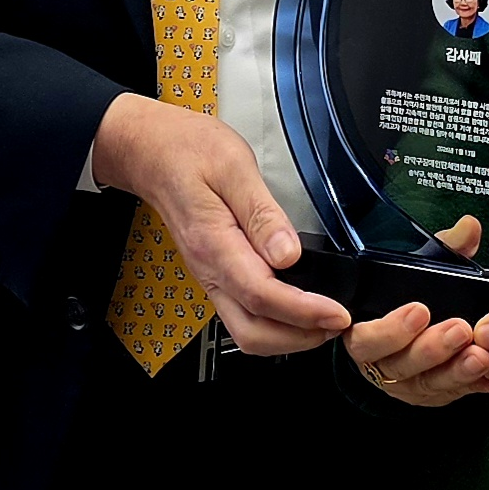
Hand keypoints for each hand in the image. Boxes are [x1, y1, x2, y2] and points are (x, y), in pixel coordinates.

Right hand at [91, 94, 348, 354]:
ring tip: (324, 320)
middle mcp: (210, 270)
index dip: (304, 312)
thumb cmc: (187, 152)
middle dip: (299, 337)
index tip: (337, 314)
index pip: (262, 295)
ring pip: (247, 331)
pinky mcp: (216, 274)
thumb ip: (262, 213)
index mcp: (214, 244)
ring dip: (288, 336)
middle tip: (338, 323)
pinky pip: (245, 315)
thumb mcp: (233, 166)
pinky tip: (300, 308)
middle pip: (252, 332)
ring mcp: (211, 276)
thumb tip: (289, 254)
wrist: (150, 152)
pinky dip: (276, 324)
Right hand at [343, 217, 488, 407]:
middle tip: (460, 330)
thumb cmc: (410, 295)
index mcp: (364, 329)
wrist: (408, 330)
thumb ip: (444, 248)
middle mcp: (380, 362)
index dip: (390, 329)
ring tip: (481, 356)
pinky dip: (471, 386)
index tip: (420, 310)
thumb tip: (470, 227)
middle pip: (398, 365)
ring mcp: (404, 384)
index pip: (365, 337)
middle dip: (432, 349)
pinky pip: (449, 396)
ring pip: (426, 385)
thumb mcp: (421, 266)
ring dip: (455, 371)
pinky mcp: (429, 396)